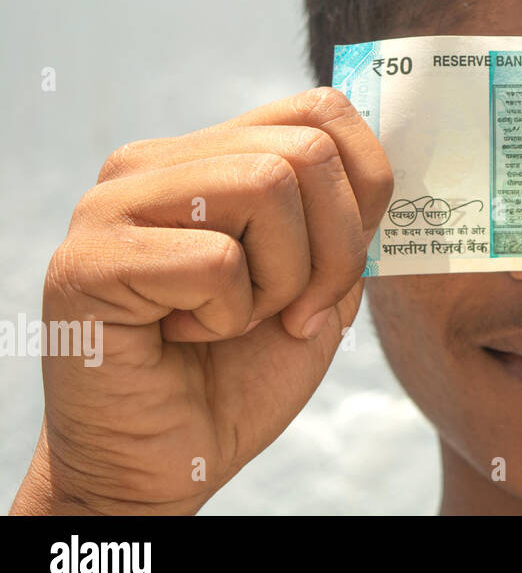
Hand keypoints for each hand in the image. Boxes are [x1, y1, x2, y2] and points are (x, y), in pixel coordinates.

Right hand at [11, 88, 392, 514]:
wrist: (169, 462)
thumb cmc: (242, 371)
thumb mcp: (319, 281)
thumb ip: (344, 216)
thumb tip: (383, 169)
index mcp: (211, 154)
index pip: (320, 110)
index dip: (366, 183)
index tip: (347, 262)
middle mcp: (156, 163)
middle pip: (305, 152)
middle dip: (335, 249)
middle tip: (299, 313)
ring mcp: (113, 204)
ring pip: (265, 186)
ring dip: (282, 281)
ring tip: (237, 321)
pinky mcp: (88, 260)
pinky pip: (215, 259)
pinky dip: (228, 316)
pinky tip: (186, 335)